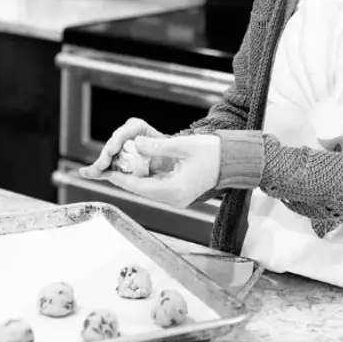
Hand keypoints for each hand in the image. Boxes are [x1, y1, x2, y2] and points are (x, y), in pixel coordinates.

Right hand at [79, 118, 165, 178]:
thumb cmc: (172, 153)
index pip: (129, 129)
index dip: (119, 138)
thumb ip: (156, 145)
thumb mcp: (169, 148)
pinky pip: (107, 165)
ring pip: (108, 155)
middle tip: (101, 165)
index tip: (113, 149)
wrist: (171, 165)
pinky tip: (86, 173)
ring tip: (91, 172)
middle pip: (114, 143)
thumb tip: (139, 143)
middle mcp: (128, 136)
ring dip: (99, 164)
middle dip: (106, 155)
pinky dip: (97, 170)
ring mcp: (121, 149)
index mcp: (140, 129)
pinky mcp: (117, 161)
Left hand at [98, 135, 220, 208]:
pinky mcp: (180, 193)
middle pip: (143, 191)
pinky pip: (158, 187)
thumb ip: (158, 146)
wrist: (233, 160)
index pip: (141, 187)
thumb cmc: (213, 152)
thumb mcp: (183, 146)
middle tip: (111, 166)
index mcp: (176, 190)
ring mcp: (178, 197)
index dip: (123, 179)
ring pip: (149, 189)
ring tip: (121, 165)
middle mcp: (176, 198)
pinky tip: (139, 166)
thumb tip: (136, 143)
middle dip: (127, 178)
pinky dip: (147, 178)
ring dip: (136, 178)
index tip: (108, 172)